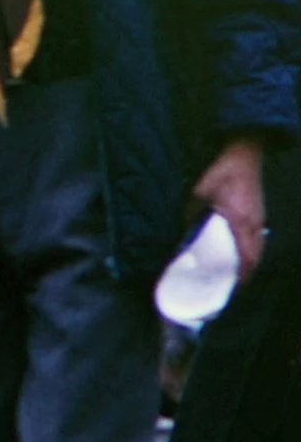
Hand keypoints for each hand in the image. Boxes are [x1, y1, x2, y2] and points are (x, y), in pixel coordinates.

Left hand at [194, 137, 268, 283]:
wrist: (243, 152)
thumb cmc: (220, 171)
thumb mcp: (199, 193)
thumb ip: (192, 216)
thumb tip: (182, 238)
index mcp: (241, 220)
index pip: (246, 256)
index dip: (240, 276)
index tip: (229, 290)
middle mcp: (254, 222)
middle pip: (255, 257)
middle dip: (244, 275)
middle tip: (228, 289)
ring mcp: (259, 217)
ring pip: (258, 249)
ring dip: (248, 264)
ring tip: (232, 277)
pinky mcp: (258, 212)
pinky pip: (258, 239)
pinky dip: (250, 251)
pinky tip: (239, 256)